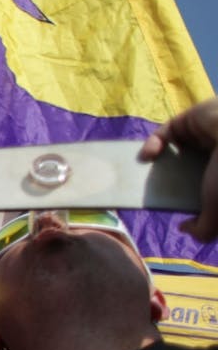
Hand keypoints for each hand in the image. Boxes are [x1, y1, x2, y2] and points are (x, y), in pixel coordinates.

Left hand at [141, 97, 217, 240]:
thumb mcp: (217, 213)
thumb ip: (203, 229)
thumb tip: (184, 228)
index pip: (197, 186)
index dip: (177, 194)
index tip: (159, 202)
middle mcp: (214, 155)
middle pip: (181, 167)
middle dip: (161, 177)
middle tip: (143, 187)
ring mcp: (203, 136)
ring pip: (172, 149)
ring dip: (153, 161)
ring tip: (138, 174)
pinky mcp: (191, 120)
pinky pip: (167, 132)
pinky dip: (154, 143)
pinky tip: (147, 156)